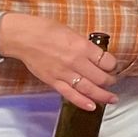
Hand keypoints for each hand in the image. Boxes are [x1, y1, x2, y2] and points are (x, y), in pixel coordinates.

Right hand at [4, 14, 119, 110]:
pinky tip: (93, 107)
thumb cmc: (47, 30)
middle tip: (112, 81)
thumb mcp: (73, 33)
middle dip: (110, 81)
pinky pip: (70, 95)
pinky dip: (82, 102)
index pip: (107, 61)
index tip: (113, 66)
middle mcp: (76, 62)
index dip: (113, 65)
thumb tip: (96, 56)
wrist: (24, 37)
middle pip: (101, 77)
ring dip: (103, 95)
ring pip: (88, 89)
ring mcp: (64, 73)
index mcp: (83, 47)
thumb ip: (85, 46)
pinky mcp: (53, 82)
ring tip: (112, 99)